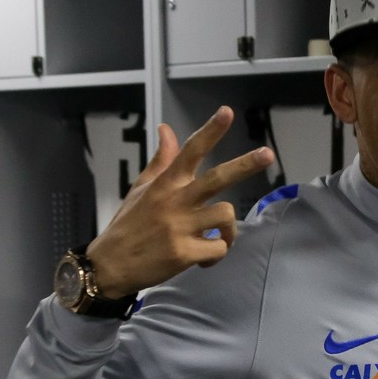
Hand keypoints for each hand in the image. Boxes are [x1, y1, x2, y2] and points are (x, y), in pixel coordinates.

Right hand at [86, 106, 273, 297]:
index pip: (189, 151)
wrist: (110, 266)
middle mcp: (174, 202)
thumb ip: (161, 160)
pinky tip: (203, 259)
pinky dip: (217, 254)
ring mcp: (179, 228)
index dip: (210, 131)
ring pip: (225, 215)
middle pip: (216, 179)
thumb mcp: (141, 189)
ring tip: (217, 237)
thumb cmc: (130, 224)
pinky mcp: (183, 253)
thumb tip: (167, 128)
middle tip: (267, 154)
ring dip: (229, 229)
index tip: (227, 112)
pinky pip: (219, 248)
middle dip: (244, 165)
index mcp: (165, 184)